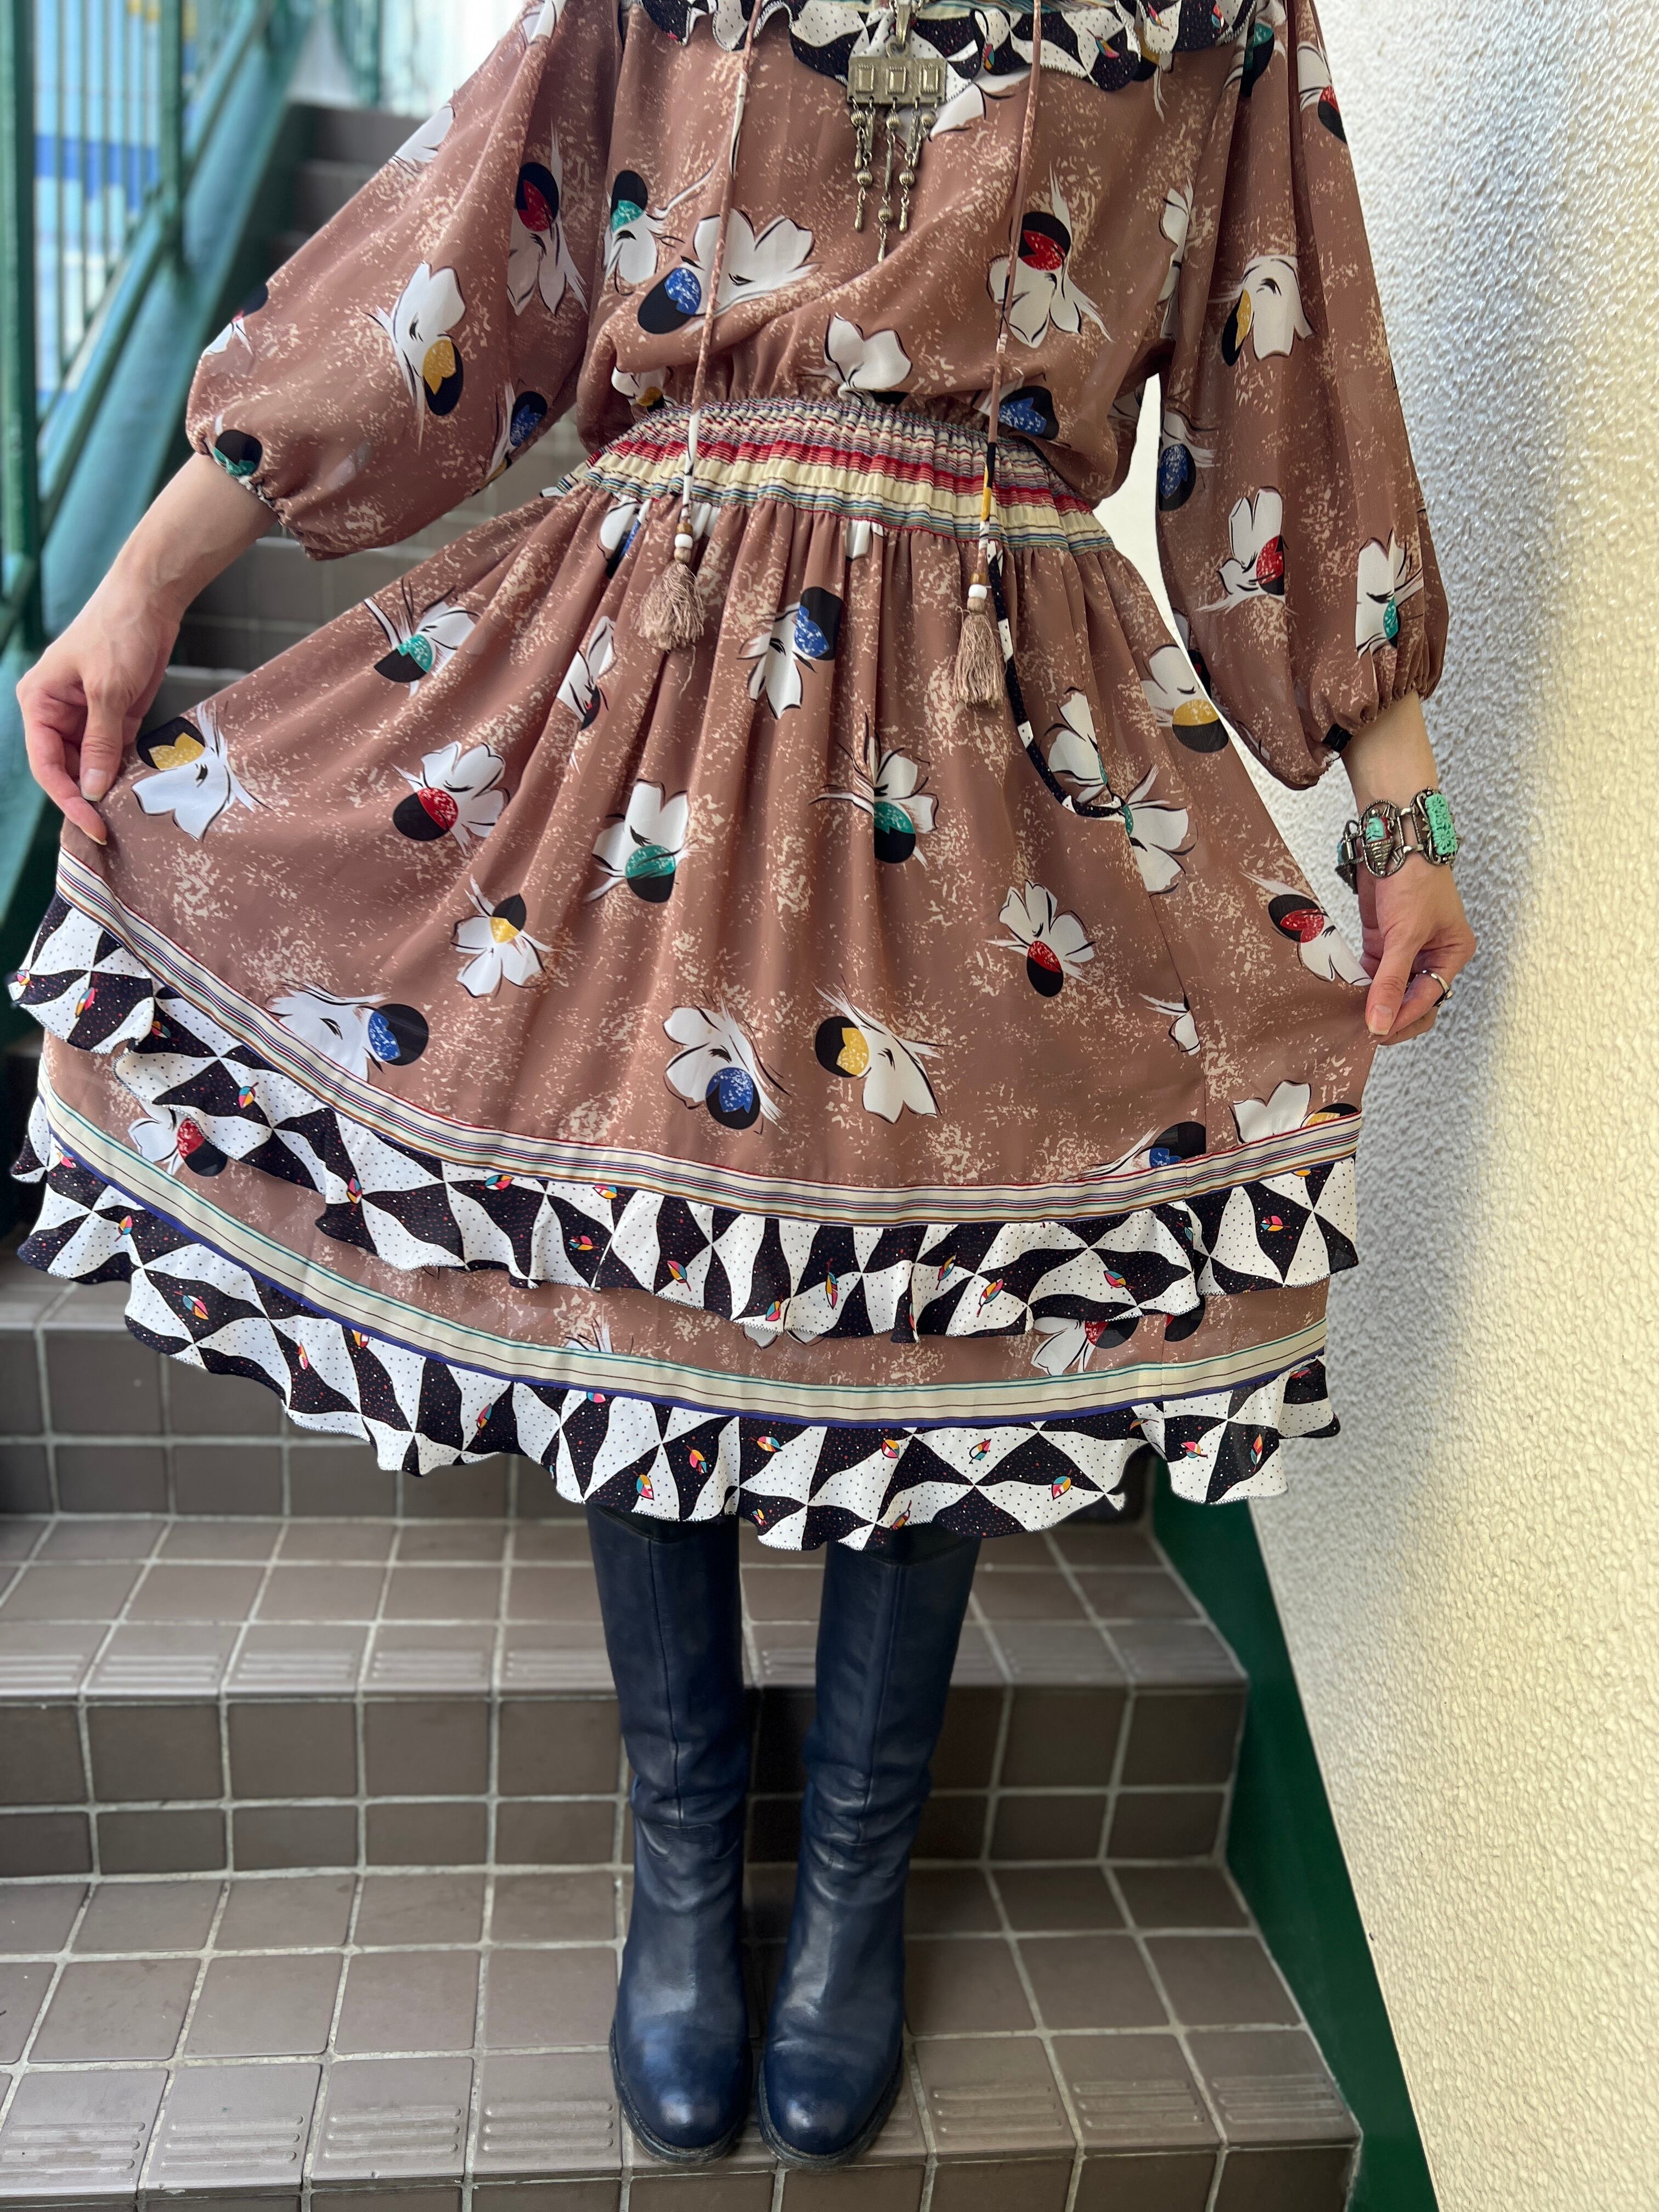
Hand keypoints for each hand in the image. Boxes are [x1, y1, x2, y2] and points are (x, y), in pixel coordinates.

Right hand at [15, 452, 270, 844]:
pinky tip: (140, 792)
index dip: (67, 800)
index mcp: (38, 703)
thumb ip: (100, 742)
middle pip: (66, 770)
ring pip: (91, 765)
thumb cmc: (118, 632)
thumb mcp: (108, 691)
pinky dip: (126, 771)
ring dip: (108, 788)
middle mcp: (56, 712)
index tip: (93, 826)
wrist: (150, 599)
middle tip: (112, 833)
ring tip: (130, 817)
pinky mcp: (114, 714)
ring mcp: (86, 715)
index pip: (45, 764)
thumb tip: (92, 789)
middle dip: (86, 799)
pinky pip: (115, 752)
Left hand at [1356, 858, 1475, 1041]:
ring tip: (1350, 1020)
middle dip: (1391, 1016)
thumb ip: (1391, 981)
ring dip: (1373, 1003)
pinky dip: (1361, 985)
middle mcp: (1432, 955)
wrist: (1392, 842)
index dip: (1402, 1018)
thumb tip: (1381, 1022)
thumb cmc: (1414, 879)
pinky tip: (1345, 997)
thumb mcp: (1405, 936)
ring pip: (1391, 989)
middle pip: (1413, 1000)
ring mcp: (1406, 949)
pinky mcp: (1383, 941)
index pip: (1428, 999)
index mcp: (1452, 954)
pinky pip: (1374, 973)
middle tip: (1364, 1033)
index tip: (1376, 1033)